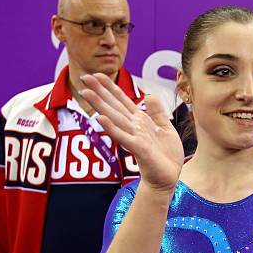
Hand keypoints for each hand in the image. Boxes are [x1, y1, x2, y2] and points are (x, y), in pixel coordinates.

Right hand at [80, 74, 183, 193]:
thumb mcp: (165, 129)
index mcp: (139, 122)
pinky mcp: (139, 149)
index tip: (96, 74)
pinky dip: (112, 128)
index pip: (122, 101)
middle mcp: (133, 128)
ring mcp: (134, 138)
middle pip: (113, 106)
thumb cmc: (166, 156)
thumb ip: (157, 112)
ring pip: (115, 118)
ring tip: (86, 93)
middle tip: (83, 77)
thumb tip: (148, 94)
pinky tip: (100, 118)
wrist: (169, 178)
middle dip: (99, 92)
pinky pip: (124, 137)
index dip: (110, 87)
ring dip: (100, 105)